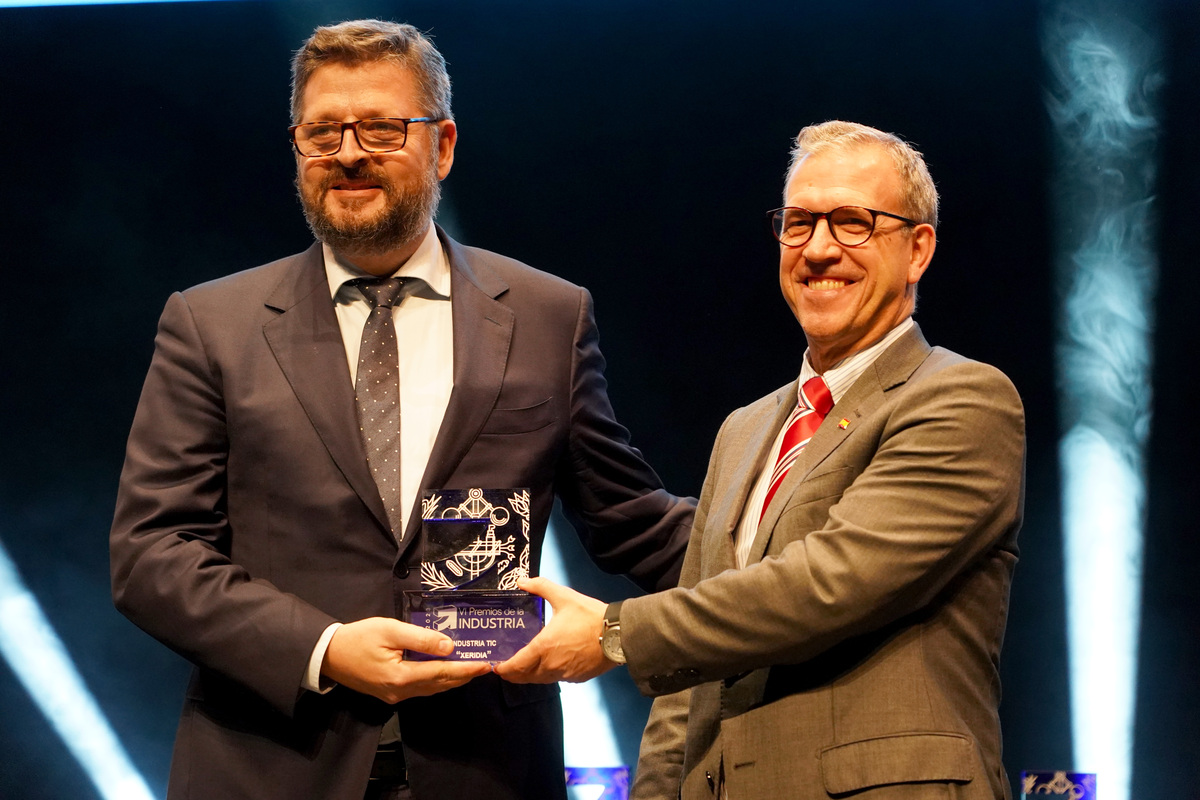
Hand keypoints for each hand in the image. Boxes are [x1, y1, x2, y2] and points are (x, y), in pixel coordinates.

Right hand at [321, 617, 490, 703]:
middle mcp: (401, 691)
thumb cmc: (358, 638)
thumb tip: (449, 646)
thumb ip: (421, 638)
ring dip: (452, 679)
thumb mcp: (390, 630)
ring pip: (432, 689)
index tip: (485, 665)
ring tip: (471, 667)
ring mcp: (395, 696)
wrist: (327, 655)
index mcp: (402, 676)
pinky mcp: (390, 693)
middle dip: (464, 675)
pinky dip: (437, 680)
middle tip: (485, 666)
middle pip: (440, 684)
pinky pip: (421, 689)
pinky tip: (445, 671)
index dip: (466, 668)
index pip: (442, 672)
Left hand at [493, 576, 616, 683]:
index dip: (504, 669)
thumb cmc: (590, 616)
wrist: (618, 634)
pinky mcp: (577, 678)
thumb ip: (541, 587)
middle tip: (507, 668)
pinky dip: (549, 674)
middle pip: (526, 677)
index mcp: (544, 647)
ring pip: (541, 679)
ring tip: (525, 667)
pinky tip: (550, 664)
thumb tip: (521, 580)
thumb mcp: (564, 597)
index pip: (517, 666)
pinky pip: (557, 678)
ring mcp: (565, 674)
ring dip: (531, 675)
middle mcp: (551, 666)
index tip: (496, 667)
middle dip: (514, 674)